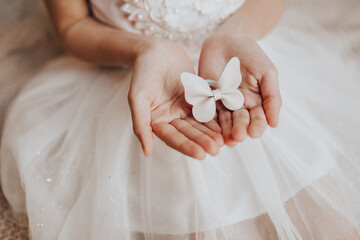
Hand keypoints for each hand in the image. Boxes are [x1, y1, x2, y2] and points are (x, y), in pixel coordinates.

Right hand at [128, 39, 223, 158]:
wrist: (156, 50)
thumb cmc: (143, 72)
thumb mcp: (137, 97)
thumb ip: (141, 124)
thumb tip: (146, 152)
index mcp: (157, 121)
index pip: (173, 138)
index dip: (186, 146)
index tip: (201, 155)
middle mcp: (171, 118)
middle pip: (189, 133)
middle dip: (202, 141)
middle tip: (217, 149)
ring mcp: (184, 108)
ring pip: (200, 123)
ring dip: (212, 132)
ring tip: (225, 140)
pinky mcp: (196, 98)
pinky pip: (207, 108)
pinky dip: (216, 116)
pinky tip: (227, 123)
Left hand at [199, 33, 281, 145]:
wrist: (228, 39)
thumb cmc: (251, 55)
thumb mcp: (267, 73)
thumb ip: (272, 96)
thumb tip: (275, 123)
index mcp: (256, 102)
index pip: (258, 119)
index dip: (257, 126)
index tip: (255, 132)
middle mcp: (239, 106)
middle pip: (240, 122)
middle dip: (239, 129)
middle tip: (238, 137)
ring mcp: (222, 103)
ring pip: (223, 120)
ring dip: (224, 129)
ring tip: (225, 138)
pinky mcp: (206, 98)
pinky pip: (207, 110)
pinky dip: (208, 118)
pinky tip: (209, 126)